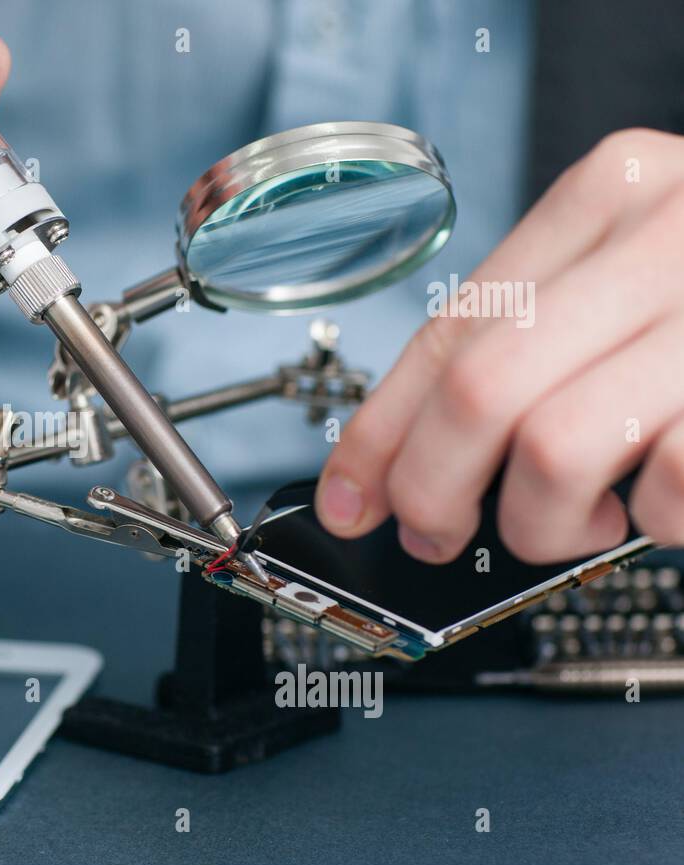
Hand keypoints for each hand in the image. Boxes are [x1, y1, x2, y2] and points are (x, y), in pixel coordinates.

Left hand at [316, 128, 683, 563]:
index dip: (379, 429)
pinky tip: (664, 496)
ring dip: (541, 521)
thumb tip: (414, 461)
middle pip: (480, 390)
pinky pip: (667, 490)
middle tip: (433, 533)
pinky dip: (651, 522)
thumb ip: (534, 346)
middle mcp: (670, 237)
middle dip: (432, 489)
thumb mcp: (628, 283)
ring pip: (553, 450)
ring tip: (576, 517)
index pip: (448, 327)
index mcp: (611, 196)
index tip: (348, 496)